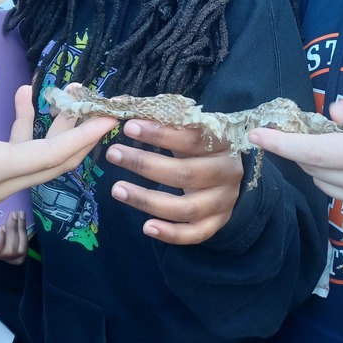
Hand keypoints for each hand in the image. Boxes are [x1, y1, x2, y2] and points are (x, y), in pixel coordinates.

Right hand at [0, 60, 116, 270]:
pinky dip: (31, 130)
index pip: (50, 155)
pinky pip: (21, 157)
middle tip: (99, 96)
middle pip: (56, 161)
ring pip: (41, 160)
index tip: (110, 118)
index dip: (84, 136)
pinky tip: (26, 97)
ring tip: (70, 90)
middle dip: (82, 130)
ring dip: (60, 127)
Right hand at [0, 207, 28, 263]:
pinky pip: (22, 250)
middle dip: (13, 232)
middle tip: (13, 214)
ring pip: (17, 253)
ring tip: (19, 215)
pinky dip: (25, 237)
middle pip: (6, 253)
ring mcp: (2, 251)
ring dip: (21, 233)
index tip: (2, 226)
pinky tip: (22, 221)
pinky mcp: (11, 247)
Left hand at [105, 120, 242, 243]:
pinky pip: (194, 234)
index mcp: (222, 144)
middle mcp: (227, 173)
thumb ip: (164, 123)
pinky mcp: (216, 224)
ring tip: (117, 189)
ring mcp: (223, 202)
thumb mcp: (189, 131)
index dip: (160, 134)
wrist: (228, 176)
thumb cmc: (200, 148)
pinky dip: (170, 234)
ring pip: (185, 207)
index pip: (191, 138)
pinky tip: (146, 227)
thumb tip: (124, 107)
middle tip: (113, 154)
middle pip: (184, 174)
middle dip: (145, 164)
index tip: (128, 126)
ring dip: (147, 200)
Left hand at [249, 86, 342, 227]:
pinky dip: (333, 175)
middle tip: (290, 125)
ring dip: (314, 162)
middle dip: (295, 148)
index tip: (255, 134)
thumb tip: (331, 113)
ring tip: (326, 137)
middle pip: (315, 169)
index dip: (281, 144)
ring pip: (326, 184)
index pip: (316, 152)